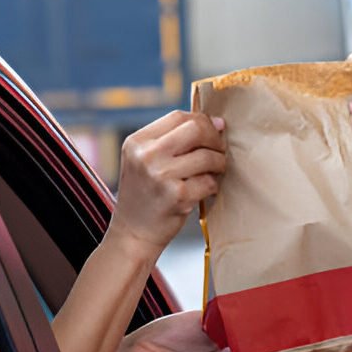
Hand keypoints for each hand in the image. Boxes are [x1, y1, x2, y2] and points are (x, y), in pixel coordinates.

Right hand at [108, 111, 225, 260]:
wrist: (132, 234)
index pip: (179, 116)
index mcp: (137, 142)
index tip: (214, 132)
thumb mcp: (146, 162)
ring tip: (213, 173)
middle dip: (215, 140)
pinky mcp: (176, 196)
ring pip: (207, 156)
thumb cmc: (146, 196)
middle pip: (195, 129)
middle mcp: (146, 155)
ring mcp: (160, 175)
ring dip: (218, 164)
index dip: (202, 122)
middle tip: (219, 152)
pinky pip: (209, 181)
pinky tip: (203, 192)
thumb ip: (174, 140)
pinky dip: (212, 186)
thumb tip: (217, 123)